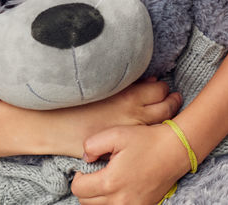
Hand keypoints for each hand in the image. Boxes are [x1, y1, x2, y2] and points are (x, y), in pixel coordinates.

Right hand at [53, 79, 181, 157]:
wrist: (55, 126)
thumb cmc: (73, 101)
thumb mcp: (103, 85)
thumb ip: (128, 83)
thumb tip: (150, 79)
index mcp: (129, 96)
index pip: (159, 89)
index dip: (163, 88)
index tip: (163, 88)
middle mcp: (135, 116)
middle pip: (165, 109)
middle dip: (171, 102)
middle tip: (172, 98)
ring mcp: (130, 134)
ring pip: (159, 126)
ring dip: (165, 119)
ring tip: (165, 114)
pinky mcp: (122, 148)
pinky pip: (144, 140)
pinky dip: (151, 133)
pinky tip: (148, 131)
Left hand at [71, 122, 191, 204]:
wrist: (174, 151)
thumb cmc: (146, 140)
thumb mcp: (115, 133)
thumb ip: (91, 145)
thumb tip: (86, 159)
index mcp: (110, 182)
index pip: (78, 189)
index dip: (78, 176)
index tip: (88, 167)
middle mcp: (120, 201)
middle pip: (86, 202)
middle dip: (86, 188)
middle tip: (96, 173)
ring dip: (98, 197)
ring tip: (107, 180)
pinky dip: (113, 202)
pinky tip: (118, 188)